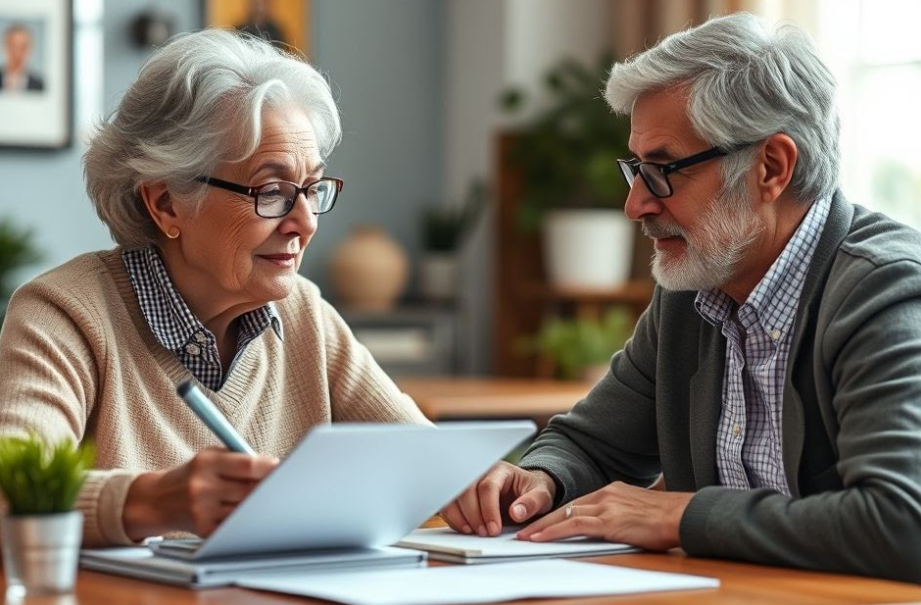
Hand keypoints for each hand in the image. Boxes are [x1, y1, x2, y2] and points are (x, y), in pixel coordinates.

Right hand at [124, 448, 278, 539]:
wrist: (158, 500)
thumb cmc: (193, 474)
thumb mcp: (210, 456)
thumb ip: (240, 459)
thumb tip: (274, 467)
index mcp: (206, 463)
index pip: (247, 465)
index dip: (268, 468)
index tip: (281, 468)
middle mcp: (202, 487)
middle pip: (249, 490)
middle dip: (268, 488)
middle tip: (282, 485)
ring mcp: (202, 511)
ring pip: (245, 510)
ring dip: (259, 506)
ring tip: (267, 499)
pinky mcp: (203, 530)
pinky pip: (235, 525)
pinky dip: (245, 520)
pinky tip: (250, 514)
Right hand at [439, 461, 555, 536]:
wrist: (527, 490)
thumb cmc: (533, 491)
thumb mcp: (542, 496)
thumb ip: (532, 503)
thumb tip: (516, 512)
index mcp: (500, 470)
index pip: (487, 486)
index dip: (488, 509)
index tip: (493, 529)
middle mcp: (481, 473)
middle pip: (466, 489)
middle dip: (472, 514)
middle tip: (483, 533)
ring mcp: (469, 482)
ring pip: (453, 495)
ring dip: (459, 516)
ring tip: (472, 532)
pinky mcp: (462, 494)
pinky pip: (449, 503)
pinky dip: (453, 518)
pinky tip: (464, 529)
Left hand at [516, 482, 692, 550]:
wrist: (683, 515)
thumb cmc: (668, 518)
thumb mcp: (639, 511)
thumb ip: (621, 515)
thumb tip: (613, 526)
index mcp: (613, 491)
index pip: (577, 502)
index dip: (558, 513)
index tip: (543, 522)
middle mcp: (606, 494)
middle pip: (566, 507)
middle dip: (544, 518)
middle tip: (525, 527)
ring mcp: (606, 506)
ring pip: (564, 515)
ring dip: (542, 527)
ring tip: (525, 536)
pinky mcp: (608, 520)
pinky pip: (572, 524)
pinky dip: (553, 531)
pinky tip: (540, 538)